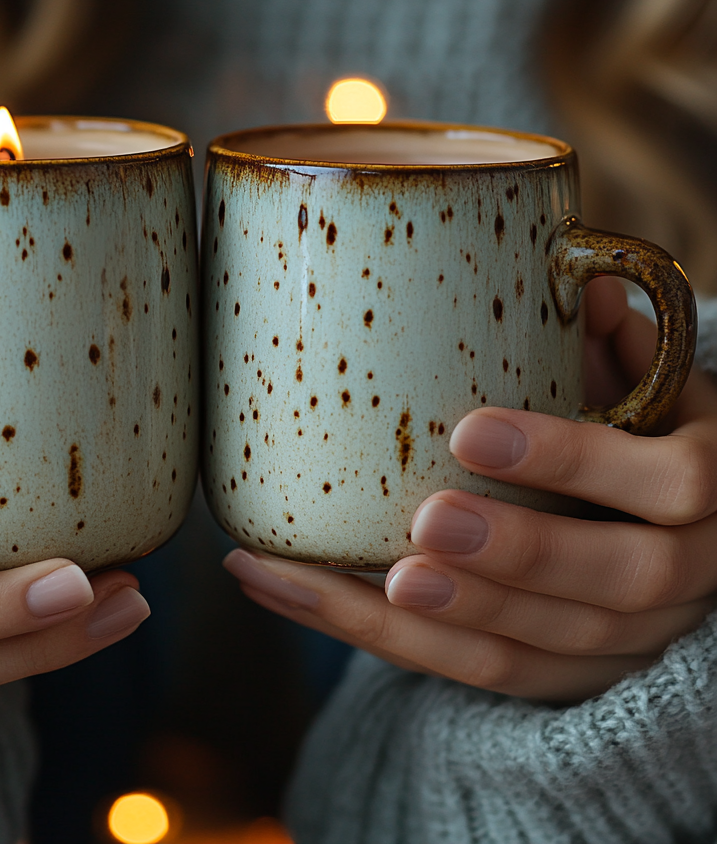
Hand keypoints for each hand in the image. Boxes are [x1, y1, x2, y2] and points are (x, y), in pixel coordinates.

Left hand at [223, 278, 716, 701]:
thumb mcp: (649, 386)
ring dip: (443, 616)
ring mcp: (626, 642)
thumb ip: (613, 347)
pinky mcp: (564, 679)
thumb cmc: (643, 435)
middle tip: (425, 523)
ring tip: (358, 578)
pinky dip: (384, 638)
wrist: (671, 530)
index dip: (573, 460)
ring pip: (540, 649)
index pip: (671, 484)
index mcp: (704, 491)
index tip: (468, 430)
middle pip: (614, 583)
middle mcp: (684, 577)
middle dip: (514, 555)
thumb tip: (584, 287)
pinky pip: (480, 672)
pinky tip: (291, 591)